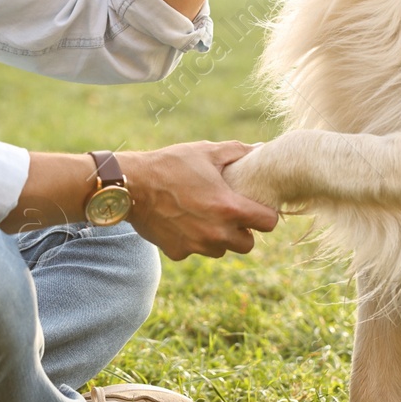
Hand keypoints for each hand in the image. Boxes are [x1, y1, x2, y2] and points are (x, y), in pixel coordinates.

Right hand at [118, 140, 278, 259]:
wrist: (132, 186)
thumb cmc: (171, 165)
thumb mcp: (206, 151)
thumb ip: (237, 151)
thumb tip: (259, 148)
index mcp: (229, 208)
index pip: (269, 223)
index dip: (266, 215)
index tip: (257, 207)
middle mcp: (217, 233)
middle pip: (248, 245)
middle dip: (244, 231)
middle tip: (231, 214)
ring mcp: (197, 246)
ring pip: (221, 250)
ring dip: (219, 238)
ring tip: (206, 217)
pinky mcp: (179, 253)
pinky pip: (195, 251)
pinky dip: (193, 241)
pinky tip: (182, 222)